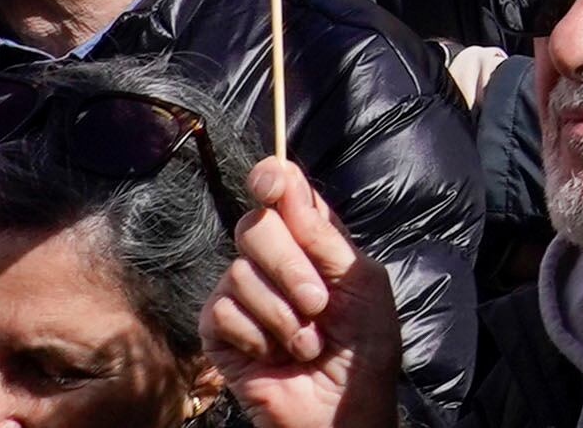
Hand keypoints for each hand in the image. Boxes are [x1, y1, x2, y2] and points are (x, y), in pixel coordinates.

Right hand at [204, 156, 397, 427]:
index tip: (271, 181)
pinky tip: (278, 356)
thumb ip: (325, 237)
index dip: (272, 179)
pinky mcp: (218, 331)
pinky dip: (259, 336)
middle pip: (255, 227)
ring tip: (309, 342)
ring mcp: (241, 295)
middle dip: (290, 265)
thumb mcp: (361, 283)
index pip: (282, 195)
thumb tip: (289, 182)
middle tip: (320, 304)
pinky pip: (224, 312)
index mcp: (312, 242)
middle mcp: (272, 261)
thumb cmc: (364, 348)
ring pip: (239, 272)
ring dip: (283, 314)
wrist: (343, 408)